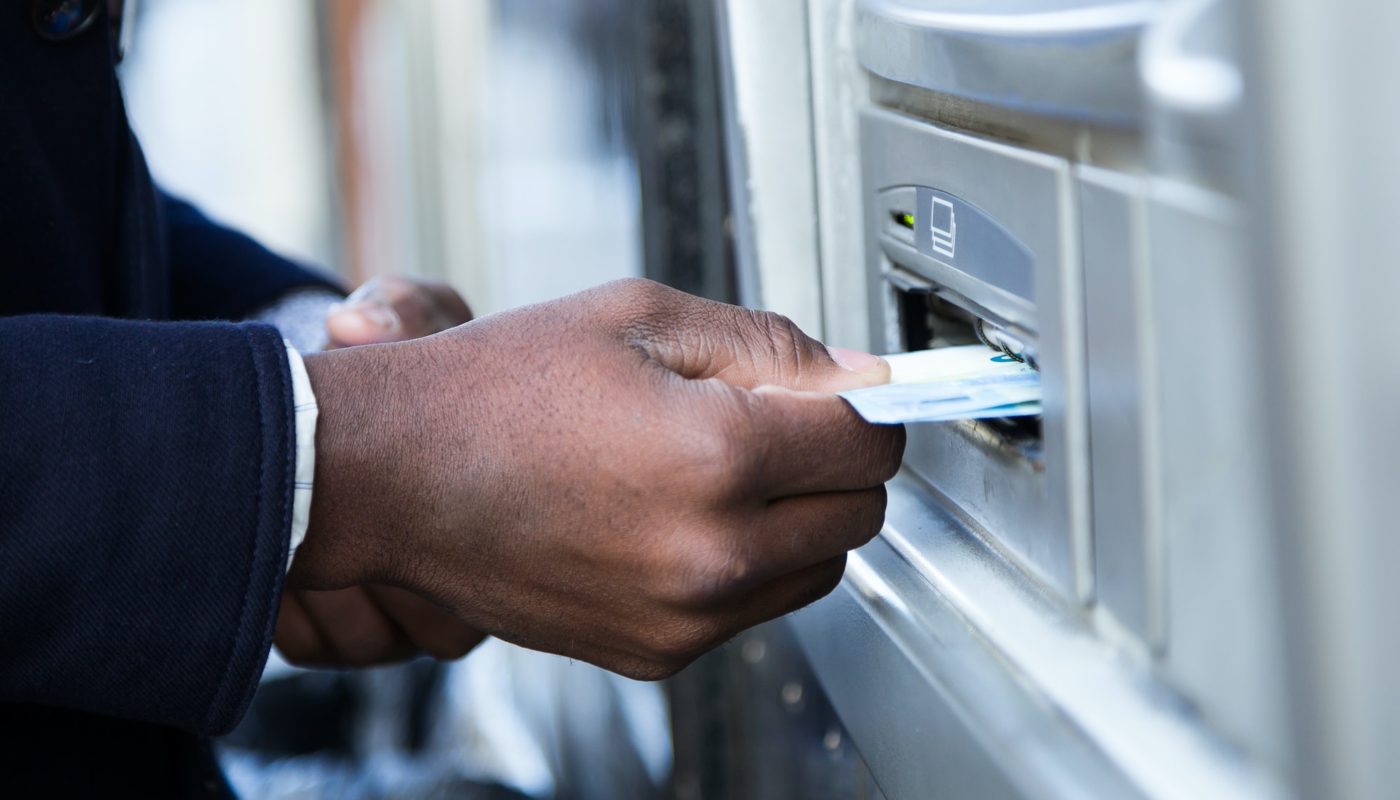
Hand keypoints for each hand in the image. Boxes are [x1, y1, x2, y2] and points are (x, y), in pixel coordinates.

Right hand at [294, 279, 904, 679]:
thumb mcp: (640, 317)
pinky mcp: (652, 651)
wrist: (392, 475)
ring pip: (817, 569)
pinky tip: (683, 516)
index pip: (870, 440)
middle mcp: (711, 554)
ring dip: (800, 517)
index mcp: (717, 455)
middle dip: (840, 460)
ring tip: (725, 466)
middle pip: (859, 514)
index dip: (871, 404)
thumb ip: (769, 344)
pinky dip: (744, 565)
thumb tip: (859, 375)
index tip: (860, 393)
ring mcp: (682, 616)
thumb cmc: (497, 388)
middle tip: (784, 421)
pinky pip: (751, 609)